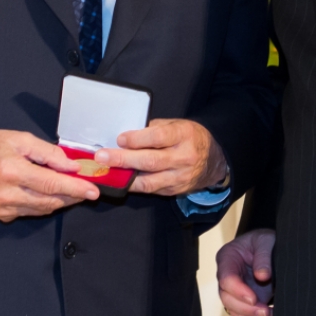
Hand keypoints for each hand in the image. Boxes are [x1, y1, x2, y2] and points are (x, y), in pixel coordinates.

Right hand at [0, 129, 98, 221]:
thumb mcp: (20, 139)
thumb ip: (48, 153)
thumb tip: (71, 165)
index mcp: (13, 171)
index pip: (52, 184)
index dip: (76, 188)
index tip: (92, 190)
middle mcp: (8, 194)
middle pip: (51, 201)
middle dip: (73, 196)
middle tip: (87, 188)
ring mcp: (4, 208)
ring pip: (43, 209)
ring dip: (60, 200)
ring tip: (71, 189)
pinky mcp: (2, 215)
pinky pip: (30, 211)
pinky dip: (43, 203)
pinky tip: (47, 192)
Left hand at [93, 118, 226, 195]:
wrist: (214, 160)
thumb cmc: (190, 138)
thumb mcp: (177, 125)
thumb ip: (154, 129)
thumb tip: (128, 135)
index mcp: (184, 135)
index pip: (159, 137)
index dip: (138, 139)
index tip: (120, 139)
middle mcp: (183, 158)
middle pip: (151, 160)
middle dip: (123, 159)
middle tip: (102, 157)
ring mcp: (179, 177)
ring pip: (149, 181)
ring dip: (124, 178)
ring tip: (105, 173)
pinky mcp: (174, 191)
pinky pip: (150, 189)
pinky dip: (133, 186)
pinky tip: (119, 181)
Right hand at [216, 228, 274, 315]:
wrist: (269, 247)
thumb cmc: (264, 241)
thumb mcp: (266, 241)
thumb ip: (263, 256)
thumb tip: (262, 276)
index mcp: (227, 257)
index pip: (226, 278)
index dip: (238, 291)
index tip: (254, 298)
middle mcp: (227, 275)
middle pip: (227, 298)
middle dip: (246, 308)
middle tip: (265, 312)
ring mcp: (233, 290)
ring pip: (234, 310)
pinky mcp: (243, 300)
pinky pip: (244, 315)